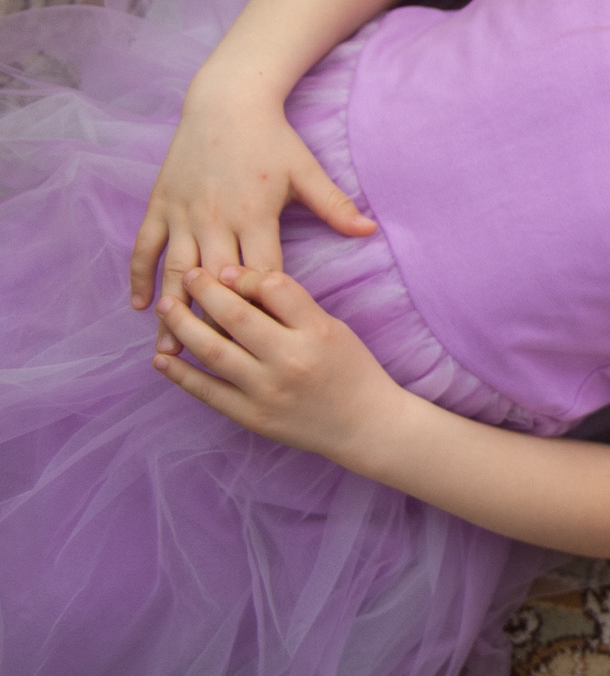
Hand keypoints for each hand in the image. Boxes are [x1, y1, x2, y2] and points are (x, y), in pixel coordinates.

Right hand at [130, 86, 373, 347]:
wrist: (228, 100)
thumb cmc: (273, 138)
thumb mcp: (307, 170)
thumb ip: (335, 204)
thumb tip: (370, 230)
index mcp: (255, 215)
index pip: (259, 274)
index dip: (260, 309)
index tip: (264, 344)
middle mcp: (216, 219)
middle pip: (212, 283)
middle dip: (211, 325)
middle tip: (209, 366)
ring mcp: (184, 214)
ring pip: (174, 272)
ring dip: (170, 313)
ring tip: (167, 353)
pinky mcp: (160, 205)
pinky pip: (144, 248)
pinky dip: (139, 277)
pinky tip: (140, 307)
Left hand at [153, 265, 407, 461]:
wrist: (364, 425)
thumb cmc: (351, 370)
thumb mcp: (332, 329)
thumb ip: (293, 309)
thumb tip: (242, 283)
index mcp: (317, 331)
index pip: (275, 288)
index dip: (247, 274)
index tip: (228, 268)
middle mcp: (290, 360)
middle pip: (237, 317)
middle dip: (207, 291)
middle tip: (190, 275)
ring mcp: (266, 391)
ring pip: (213, 352)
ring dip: (183, 326)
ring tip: (166, 306)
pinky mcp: (251, 416)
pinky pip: (207, 391)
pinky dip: (180, 374)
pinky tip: (161, 358)